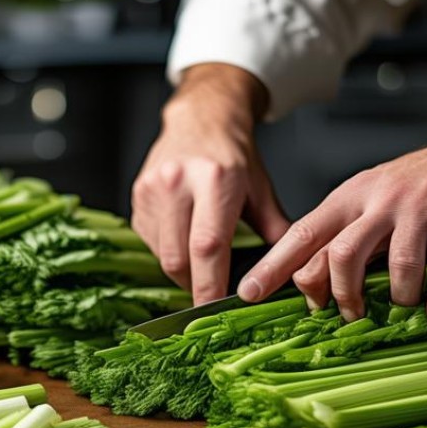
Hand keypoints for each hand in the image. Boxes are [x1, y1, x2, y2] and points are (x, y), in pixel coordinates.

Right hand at [132, 63, 290, 303]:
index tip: (216, 308)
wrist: (200, 119)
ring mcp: (152, 188)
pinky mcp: (137, 196)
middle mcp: (177, 181)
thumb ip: (276, 231)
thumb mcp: (261, 190)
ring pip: (161, 253)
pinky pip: (150, 241)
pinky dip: (168, 252)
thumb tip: (289, 272)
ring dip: (182, 269)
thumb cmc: (233, 156)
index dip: (210, 284)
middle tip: (211, 295)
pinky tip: (184, 239)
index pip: (209, 245)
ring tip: (201, 262)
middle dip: (194, 284)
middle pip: (178, 256)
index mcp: (215, 179)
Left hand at [237, 77, 426, 321]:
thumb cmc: (424, 181)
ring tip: (399, 311)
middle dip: (340, 296)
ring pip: (394, 267)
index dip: (273, 267)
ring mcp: (420, 211)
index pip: (302, 233)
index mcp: (352, 196)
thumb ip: (346, 233)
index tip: (249, 295)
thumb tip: (311, 282)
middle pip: (341, 256)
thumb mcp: (374, 196)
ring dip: (395, 300)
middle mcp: (380, 201)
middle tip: (347, 315)